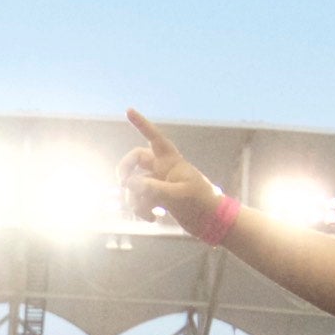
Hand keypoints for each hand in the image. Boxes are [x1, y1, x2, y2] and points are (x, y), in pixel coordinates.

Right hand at [121, 110, 220, 233]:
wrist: (213, 223)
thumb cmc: (201, 204)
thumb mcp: (177, 195)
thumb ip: (152, 188)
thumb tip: (130, 184)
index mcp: (171, 161)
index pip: (154, 137)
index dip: (142, 124)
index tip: (129, 110)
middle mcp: (163, 169)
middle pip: (136, 161)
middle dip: (125, 171)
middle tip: (122, 184)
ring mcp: (160, 184)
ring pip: (136, 184)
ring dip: (135, 199)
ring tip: (147, 213)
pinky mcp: (159, 199)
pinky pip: (141, 199)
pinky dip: (142, 209)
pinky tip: (152, 218)